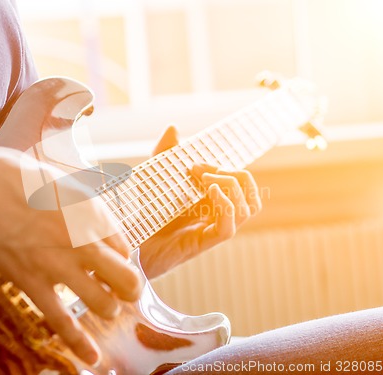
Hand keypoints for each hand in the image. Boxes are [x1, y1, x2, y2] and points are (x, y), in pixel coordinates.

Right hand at [0, 125, 141, 364]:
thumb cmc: (12, 176)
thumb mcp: (60, 180)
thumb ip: (83, 205)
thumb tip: (97, 223)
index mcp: (92, 213)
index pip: (126, 246)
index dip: (122, 255)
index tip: (114, 258)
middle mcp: (83, 242)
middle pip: (126, 278)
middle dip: (129, 287)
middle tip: (124, 288)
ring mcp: (59, 266)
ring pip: (102, 303)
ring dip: (108, 308)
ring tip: (104, 305)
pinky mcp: (31, 283)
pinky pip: (61, 321)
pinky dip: (78, 343)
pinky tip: (92, 358)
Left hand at [139, 126, 261, 278]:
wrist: (130, 242)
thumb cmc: (145, 213)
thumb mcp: (156, 177)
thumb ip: (165, 154)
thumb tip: (173, 127)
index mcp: (213, 202)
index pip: (242, 184)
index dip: (228, 169)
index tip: (196, 163)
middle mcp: (218, 216)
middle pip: (252, 196)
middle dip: (236, 175)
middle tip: (202, 171)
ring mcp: (212, 230)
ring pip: (247, 210)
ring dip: (232, 188)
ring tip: (207, 180)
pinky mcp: (202, 243)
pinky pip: (229, 227)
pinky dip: (226, 206)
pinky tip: (210, 192)